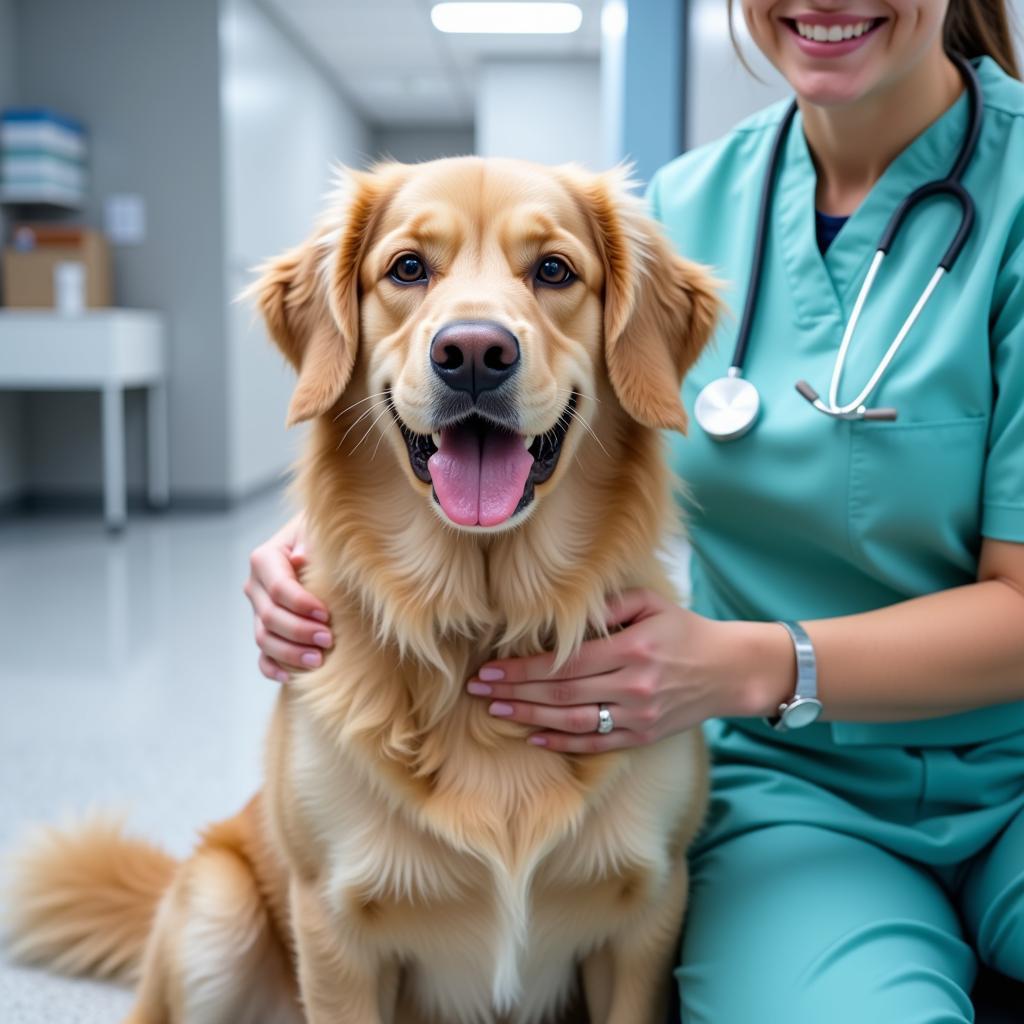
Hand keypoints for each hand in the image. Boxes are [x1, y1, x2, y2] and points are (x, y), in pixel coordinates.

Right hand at [243, 513, 332, 681]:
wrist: (323, 547)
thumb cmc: (325, 538)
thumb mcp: (318, 532)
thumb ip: (312, 542)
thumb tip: (300, 560)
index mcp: (266, 559)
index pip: (279, 588)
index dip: (301, 604)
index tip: (326, 613)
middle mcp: (256, 586)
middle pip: (270, 617)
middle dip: (299, 631)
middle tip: (328, 639)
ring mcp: (259, 611)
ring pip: (264, 639)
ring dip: (290, 652)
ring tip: (318, 660)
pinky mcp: (268, 631)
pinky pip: (263, 656)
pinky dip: (273, 668)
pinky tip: (292, 676)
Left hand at [466, 589, 786, 751]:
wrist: (729, 670)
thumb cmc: (684, 630)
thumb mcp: (651, 605)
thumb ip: (608, 608)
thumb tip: (564, 617)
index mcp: (631, 651)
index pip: (564, 664)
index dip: (523, 669)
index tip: (490, 668)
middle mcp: (632, 687)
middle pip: (561, 694)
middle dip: (514, 693)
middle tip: (478, 691)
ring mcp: (638, 716)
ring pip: (572, 721)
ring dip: (529, 717)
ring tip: (496, 712)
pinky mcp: (643, 736)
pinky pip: (596, 742)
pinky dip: (562, 742)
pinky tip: (534, 736)